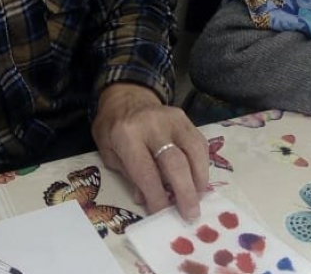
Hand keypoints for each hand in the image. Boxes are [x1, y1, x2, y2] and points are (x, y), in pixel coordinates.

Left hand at [91, 83, 209, 220]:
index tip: (163, 214)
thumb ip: (127, 174)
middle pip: (175, 163)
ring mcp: (172, 120)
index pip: (145, 172)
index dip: (156, 197)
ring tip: (198, 198)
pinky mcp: (185, 119)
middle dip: (184, 192)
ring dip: (199, 179)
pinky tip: (198, 179)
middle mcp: (152, 125)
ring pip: (194, 152)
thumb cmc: (113, 127)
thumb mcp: (108, 152)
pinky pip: (199, 144)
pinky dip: (202, 165)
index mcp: (127, 135)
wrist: (126, 96)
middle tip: (190, 214)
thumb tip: (145, 199)